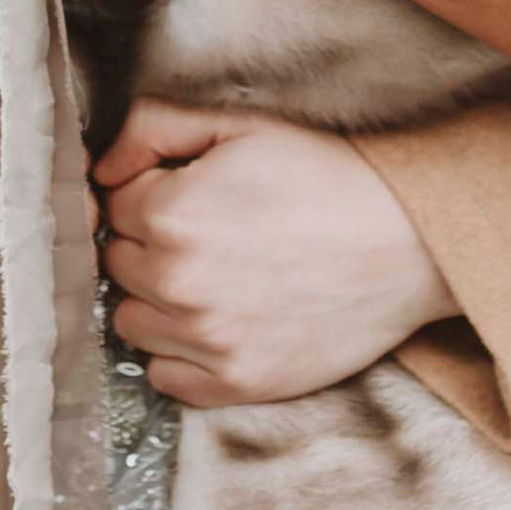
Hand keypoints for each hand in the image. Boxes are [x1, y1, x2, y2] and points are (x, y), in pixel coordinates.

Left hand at [94, 99, 454, 405]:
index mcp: (172, 214)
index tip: (189, 192)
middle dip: (148, 243)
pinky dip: (179, 353)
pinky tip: (218, 321)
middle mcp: (178, 283)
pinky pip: (165, 378)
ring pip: (132, 322)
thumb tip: (101, 168)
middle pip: (118, 264)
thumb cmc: (329, 176)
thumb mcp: (243, 126)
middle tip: (204, 231)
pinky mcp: (237, 383)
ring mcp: (207, 341)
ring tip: (211, 276)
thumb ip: (154, 129)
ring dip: (157, 299)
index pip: (116, 206)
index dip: (151, 192)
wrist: (409, 242)